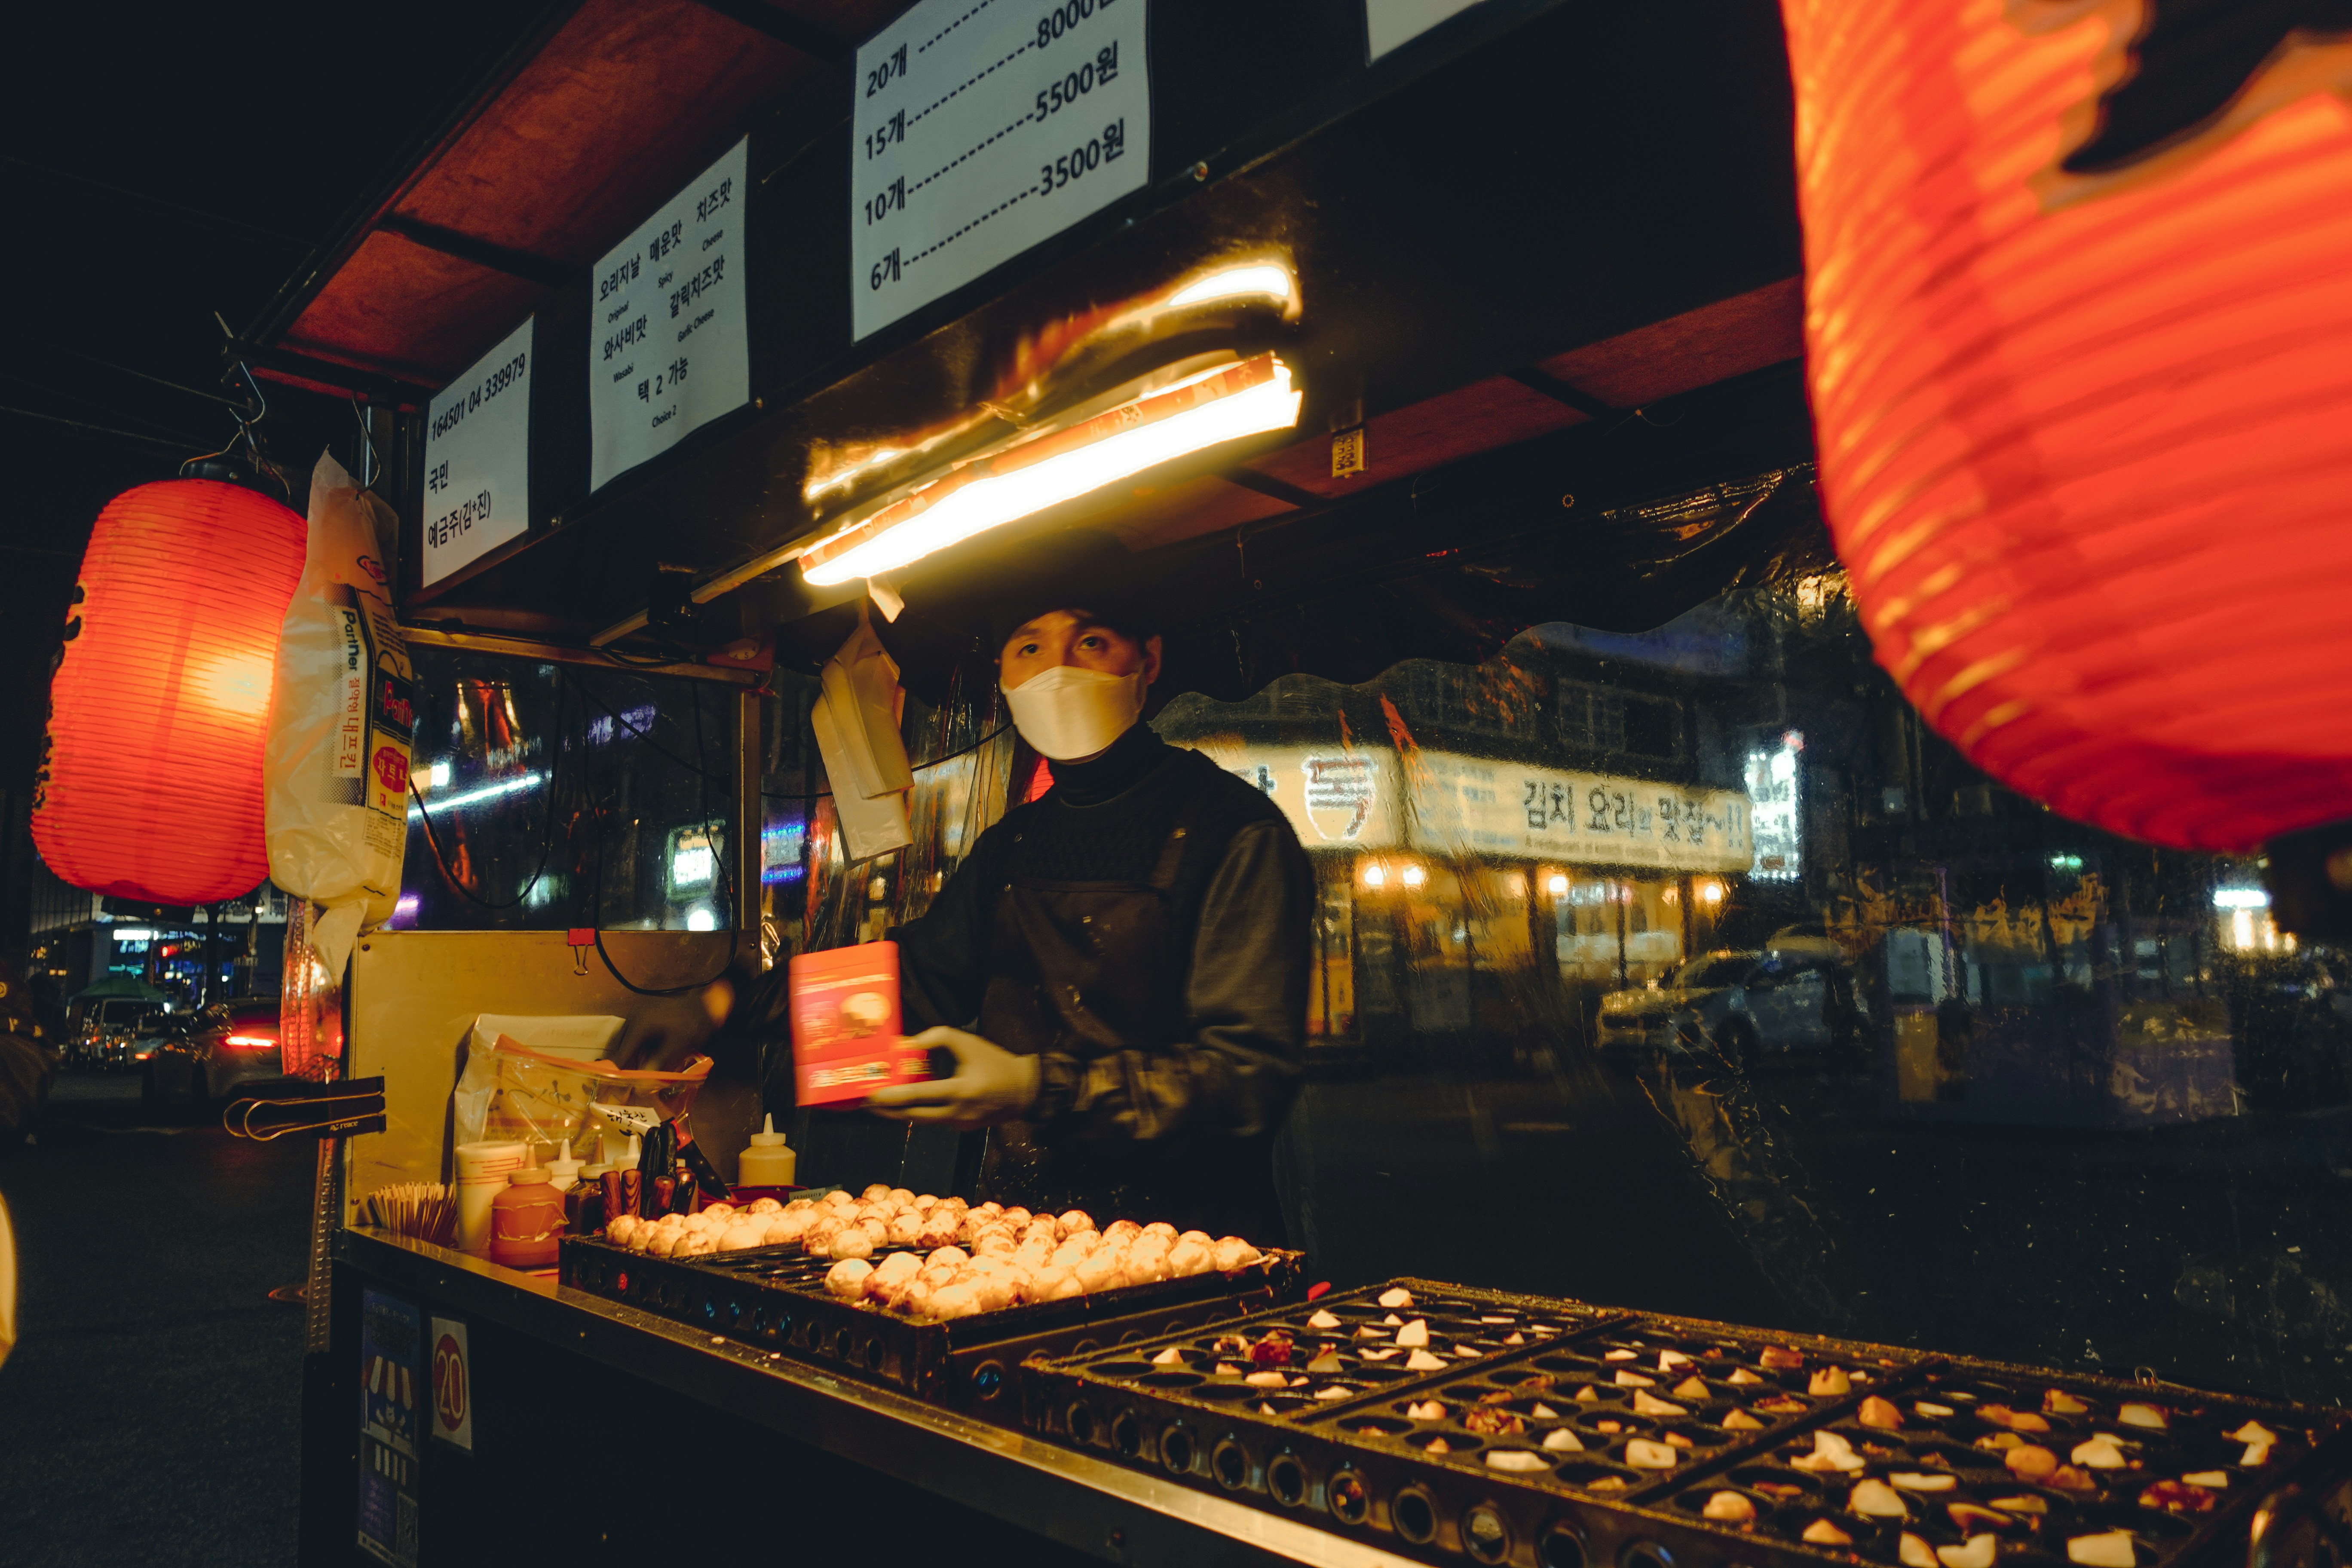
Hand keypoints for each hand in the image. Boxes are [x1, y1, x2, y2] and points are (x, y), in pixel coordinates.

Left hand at [866, 1027, 1040, 1130]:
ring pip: (922, 1121)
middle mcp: (957, 1112)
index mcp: (960, 1090)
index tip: (871, 1094)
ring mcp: (960, 1124)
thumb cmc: (995, 1062)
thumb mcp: (968, 1042)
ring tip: (879, 1106)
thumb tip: (905, 1044)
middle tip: (866, 1103)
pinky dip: (919, 1113)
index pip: (918, 1095)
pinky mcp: (962, 1129)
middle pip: (913, 1115)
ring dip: (899, 1113)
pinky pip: (935, 1121)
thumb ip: (937, 1039)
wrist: (1024, 1090)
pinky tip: (906, 1105)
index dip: (892, 1096)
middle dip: (887, 1111)